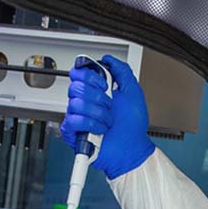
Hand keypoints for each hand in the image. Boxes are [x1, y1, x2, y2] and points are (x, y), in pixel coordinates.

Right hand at [62, 54, 155, 179]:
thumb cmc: (133, 127)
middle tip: (108, 105)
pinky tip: (100, 129)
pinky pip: (73, 120)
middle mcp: (85, 102)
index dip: (90, 76)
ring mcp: (78, 116)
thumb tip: (108, 59)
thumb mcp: (133, 92)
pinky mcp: (74, 132)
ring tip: (107, 120)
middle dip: (97, 96)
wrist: (132, 149)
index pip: (79, 73)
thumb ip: (122, 71)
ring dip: (98, 113)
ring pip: (76, 103)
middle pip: (75, 86)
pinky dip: (91, 125)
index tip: (104, 85)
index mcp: (96, 90)